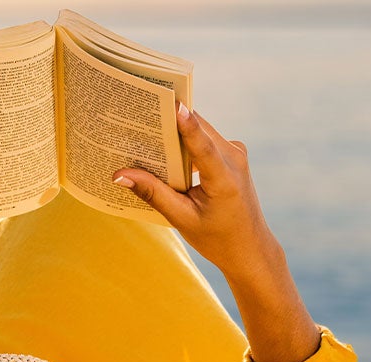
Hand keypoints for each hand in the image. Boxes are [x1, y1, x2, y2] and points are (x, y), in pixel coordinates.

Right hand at [115, 105, 318, 361]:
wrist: (250, 248)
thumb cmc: (217, 239)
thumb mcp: (182, 219)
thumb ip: (153, 193)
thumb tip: (120, 175)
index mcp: (225, 179)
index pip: (203, 145)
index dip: (186, 124)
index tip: (173, 104)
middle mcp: (234, 158)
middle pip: (198, 129)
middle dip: (168, 123)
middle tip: (136, 116)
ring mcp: (236, 153)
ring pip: (200, 131)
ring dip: (175, 131)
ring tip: (143, 129)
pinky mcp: (232, 154)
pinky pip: (205, 139)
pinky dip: (185, 140)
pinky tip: (163, 145)